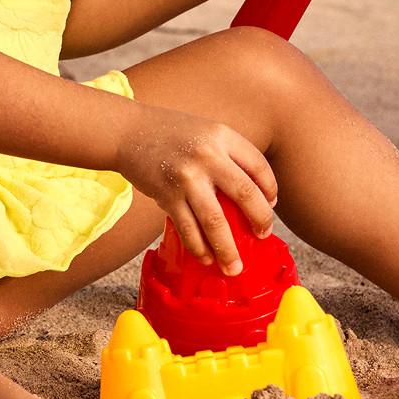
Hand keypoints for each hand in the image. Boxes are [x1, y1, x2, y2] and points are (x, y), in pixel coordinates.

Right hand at [115, 106, 276, 273]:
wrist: (128, 131)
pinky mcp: (167, 196)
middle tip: (262, 236)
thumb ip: (228, 155)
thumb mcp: (205, 132)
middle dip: (260, 221)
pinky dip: (199, 248)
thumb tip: (254, 195)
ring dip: (227, 250)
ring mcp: (187, 178)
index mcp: (222, 136)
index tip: (270, 205)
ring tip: (234, 268)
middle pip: (246, 195)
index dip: (270, 189)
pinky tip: (205, 258)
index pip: (259, 166)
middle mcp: (208, 156)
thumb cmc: (170, 133)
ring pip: (216, 222)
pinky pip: (188, 229)